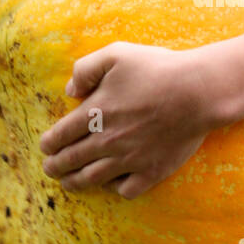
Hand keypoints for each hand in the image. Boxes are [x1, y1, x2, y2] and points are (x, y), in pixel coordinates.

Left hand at [39, 42, 218, 199]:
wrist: (198, 92)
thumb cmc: (158, 69)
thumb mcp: (116, 54)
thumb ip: (85, 69)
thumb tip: (70, 90)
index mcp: (95, 112)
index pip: (60, 135)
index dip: (48, 143)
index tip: (45, 146)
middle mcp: (107, 140)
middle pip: (71, 160)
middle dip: (55, 166)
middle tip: (50, 168)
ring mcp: (129, 159)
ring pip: (92, 179)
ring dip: (75, 182)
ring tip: (68, 183)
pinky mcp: (152, 171)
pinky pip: (126, 189)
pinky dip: (114, 189)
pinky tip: (111, 183)